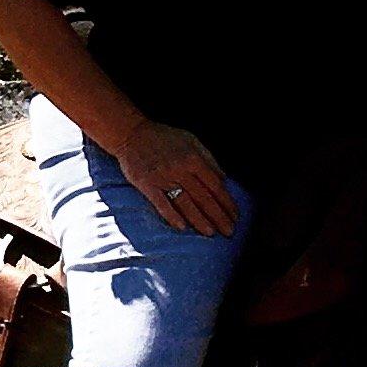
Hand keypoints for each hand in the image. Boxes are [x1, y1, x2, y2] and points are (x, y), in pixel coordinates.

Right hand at [110, 118, 239, 234]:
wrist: (131, 134)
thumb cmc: (163, 137)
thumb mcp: (191, 140)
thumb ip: (209, 159)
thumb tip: (224, 178)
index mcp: (193, 158)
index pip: (215, 185)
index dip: (227, 202)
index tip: (235, 215)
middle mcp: (180, 169)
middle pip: (203, 197)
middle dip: (218, 216)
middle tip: (229, 231)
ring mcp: (163, 178)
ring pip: (185, 203)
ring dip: (199, 219)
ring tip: (210, 233)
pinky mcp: (146, 184)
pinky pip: (161, 203)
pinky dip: (172, 216)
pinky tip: (182, 227)